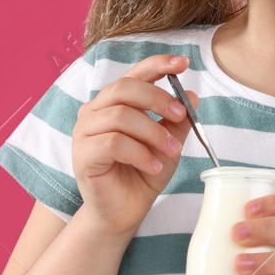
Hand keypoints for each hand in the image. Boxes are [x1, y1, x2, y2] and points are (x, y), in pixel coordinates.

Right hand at [71, 54, 198, 236]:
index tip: (183, 63)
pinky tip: (153, 166)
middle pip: (124, 88)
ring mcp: (84, 132)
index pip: (134, 74)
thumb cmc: (143, 174)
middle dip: (158, 99)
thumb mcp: (169, 144)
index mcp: (114, 102)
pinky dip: (140, 153)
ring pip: (120, 116)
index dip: (158, 64)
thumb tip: (192, 96)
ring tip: (171, 151)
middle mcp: (95, 111)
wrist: (125, 211)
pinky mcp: (82, 155)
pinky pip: (113, 143)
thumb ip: (177, 121)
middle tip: (181, 115)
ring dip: (153, 133)